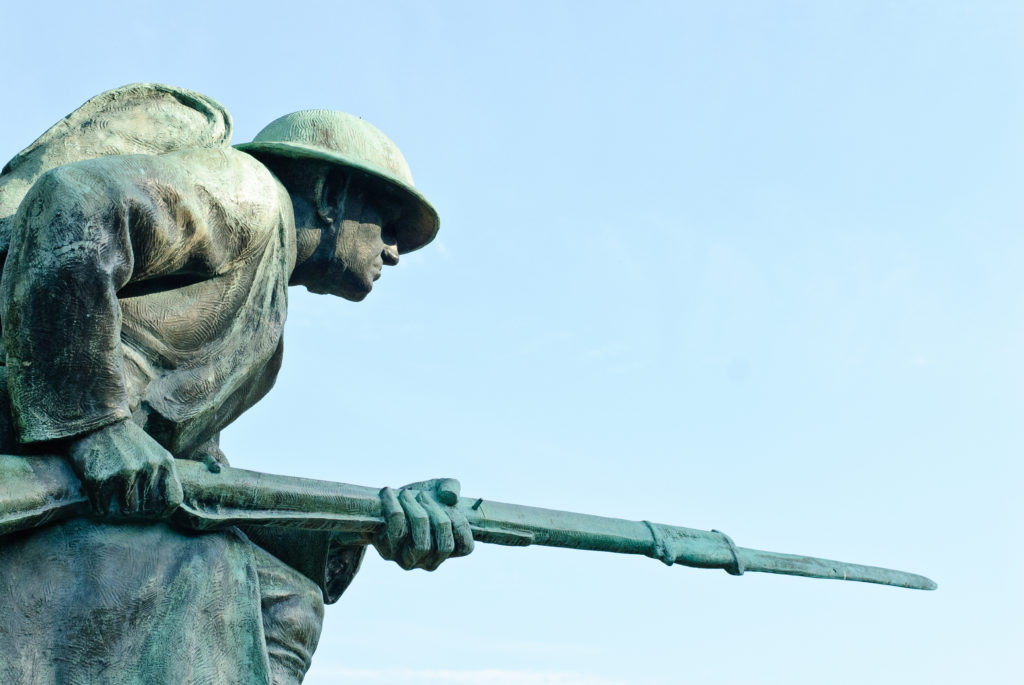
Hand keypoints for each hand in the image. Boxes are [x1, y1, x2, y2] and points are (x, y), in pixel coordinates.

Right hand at [67, 419, 183, 517]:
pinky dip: (99, 505)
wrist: (99, 422)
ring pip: (125, 511)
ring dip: (116, 507)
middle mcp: (148, 468)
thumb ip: (164, 477)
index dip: (162, 511)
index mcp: (165, 462)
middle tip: (124, 498)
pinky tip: (98, 491)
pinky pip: (102, 508)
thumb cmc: (129, 443)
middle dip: (135, 508)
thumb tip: (167, 510)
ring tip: (111, 492)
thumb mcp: (155, 454)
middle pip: (145, 509)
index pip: (173, 501)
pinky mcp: (100, 478)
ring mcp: (124, 473)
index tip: (151, 511)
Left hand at [374, 478, 473, 570]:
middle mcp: (430, 560)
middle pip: (445, 545)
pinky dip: (393, 506)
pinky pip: (396, 530)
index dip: (462, 525)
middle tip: (423, 495)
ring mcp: (409, 560)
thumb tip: (450, 497)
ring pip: (421, 544)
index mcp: (446, 548)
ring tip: (407, 495)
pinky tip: (388, 492)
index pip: (466, 547)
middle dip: (437, 514)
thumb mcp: (438, 487)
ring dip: (415, 511)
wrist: (383, 504)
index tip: (450, 505)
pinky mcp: (388, 553)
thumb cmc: (417, 499)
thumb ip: (451, 486)